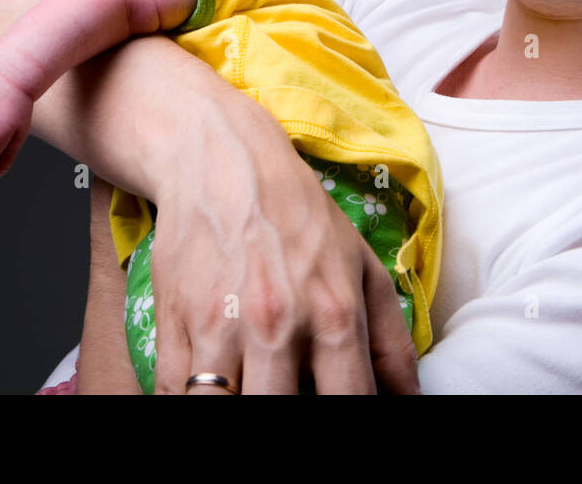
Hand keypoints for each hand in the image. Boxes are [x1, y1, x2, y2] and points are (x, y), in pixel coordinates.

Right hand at [146, 95, 421, 394]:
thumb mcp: (363, 265)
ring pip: (217, 411)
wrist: (222, 159)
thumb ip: (391, 341)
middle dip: (287, 416)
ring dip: (234, 406)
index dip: (349, 421)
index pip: (349, 404)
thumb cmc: (298, 214)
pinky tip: (212, 386)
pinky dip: (188, 399)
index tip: (339, 409)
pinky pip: (171, 394)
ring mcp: (220, 329)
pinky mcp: (173, 325)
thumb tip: (409, 399)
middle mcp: (276, 326)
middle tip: (289, 392)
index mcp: (333, 314)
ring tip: (251, 389)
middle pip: (278, 414)